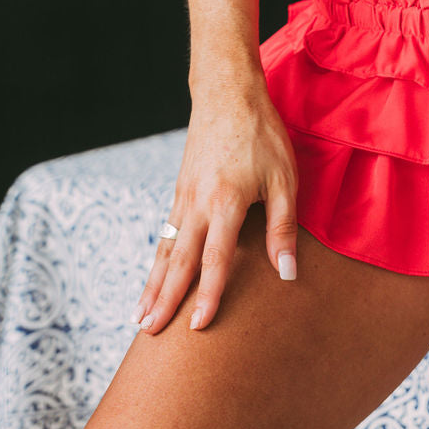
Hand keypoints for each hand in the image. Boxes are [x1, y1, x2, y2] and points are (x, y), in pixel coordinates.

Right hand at [131, 76, 298, 333]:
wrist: (227, 93)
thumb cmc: (262, 134)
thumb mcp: (284, 177)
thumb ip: (283, 227)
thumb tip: (287, 273)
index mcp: (225, 202)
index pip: (214, 259)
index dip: (207, 295)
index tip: (198, 328)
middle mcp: (197, 203)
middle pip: (178, 261)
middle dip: (165, 300)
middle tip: (150, 335)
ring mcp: (183, 196)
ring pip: (164, 248)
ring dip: (153, 284)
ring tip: (140, 318)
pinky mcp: (179, 189)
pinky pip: (164, 232)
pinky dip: (156, 259)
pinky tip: (153, 277)